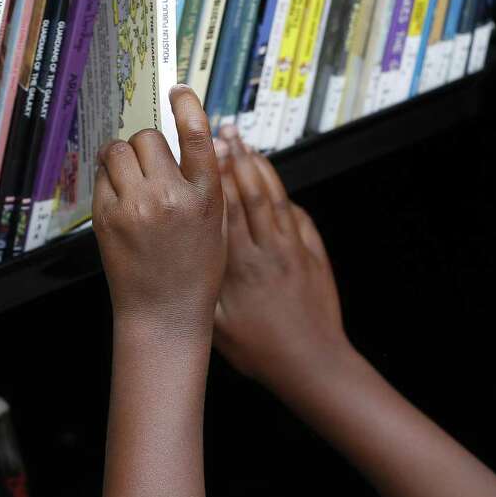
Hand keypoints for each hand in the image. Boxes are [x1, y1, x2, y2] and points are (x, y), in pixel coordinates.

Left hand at [93, 85, 224, 345]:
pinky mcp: (106, 217)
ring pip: (119, 150)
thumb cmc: (194, 271)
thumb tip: (194, 141)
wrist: (163, 313)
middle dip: (149, 147)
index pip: (196, 135)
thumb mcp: (216, 224)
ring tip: (132, 179)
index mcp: (205, 197)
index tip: (178, 89)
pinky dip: (109, 179)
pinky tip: (121, 200)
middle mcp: (169, 198)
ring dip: (124, 157)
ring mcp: (134, 207)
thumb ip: (206, 182)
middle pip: (149, 138)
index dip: (187, 105)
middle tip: (152, 168)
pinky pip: (102, 175)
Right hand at [213, 128, 349, 388]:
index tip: (205, 151)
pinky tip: (273, 180)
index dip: (216, 176)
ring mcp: (293, 249)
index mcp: (240, 266)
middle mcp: (268, 250)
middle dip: (236, 159)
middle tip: (224, 132)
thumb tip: (182, 260)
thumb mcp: (217, 327)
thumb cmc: (262, 351)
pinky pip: (296, 215)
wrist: (312, 364)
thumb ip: (201, 290)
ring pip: (275, 198)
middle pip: (252, 192)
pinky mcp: (312, 254)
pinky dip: (283, 193)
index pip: (226, 209)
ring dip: (260, 167)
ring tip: (245, 143)